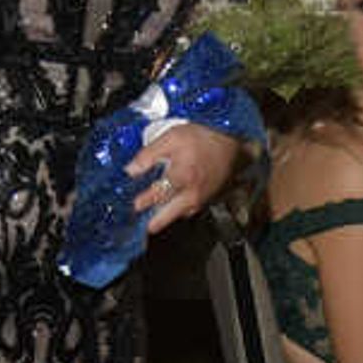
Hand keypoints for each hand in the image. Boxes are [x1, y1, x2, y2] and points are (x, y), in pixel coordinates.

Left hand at [128, 117, 243, 233]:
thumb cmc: (203, 137)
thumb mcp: (171, 138)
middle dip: (153, 222)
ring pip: (180, 215)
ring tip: (155, 218)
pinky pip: (192, 209)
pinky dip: (180, 210)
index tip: (133, 205)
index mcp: (180, 178)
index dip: (142, 202)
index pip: (155, 197)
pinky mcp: (211, 198)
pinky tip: (175, 204)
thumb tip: (130, 170)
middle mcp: (192, 194)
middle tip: (143, 226)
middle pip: (167, 216)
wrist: (231, 139)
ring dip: (167, 217)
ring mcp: (203, 198)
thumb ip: (148, 155)